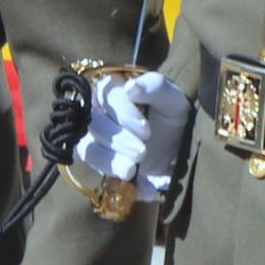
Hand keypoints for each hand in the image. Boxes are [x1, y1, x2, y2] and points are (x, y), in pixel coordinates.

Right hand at [79, 71, 195, 198]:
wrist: (177, 145)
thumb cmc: (171, 115)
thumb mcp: (172, 100)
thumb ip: (155, 87)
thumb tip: (129, 87)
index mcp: (113, 87)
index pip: (105, 94)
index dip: (122, 112)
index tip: (145, 129)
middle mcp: (97, 109)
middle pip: (93, 122)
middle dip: (118, 139)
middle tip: (142, 152)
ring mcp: (93, 135)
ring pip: (87, 146)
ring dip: (110, 159)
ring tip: (132, 169)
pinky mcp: (96, 157)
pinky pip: (94, 165)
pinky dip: (113, 172)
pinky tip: (133, 177)